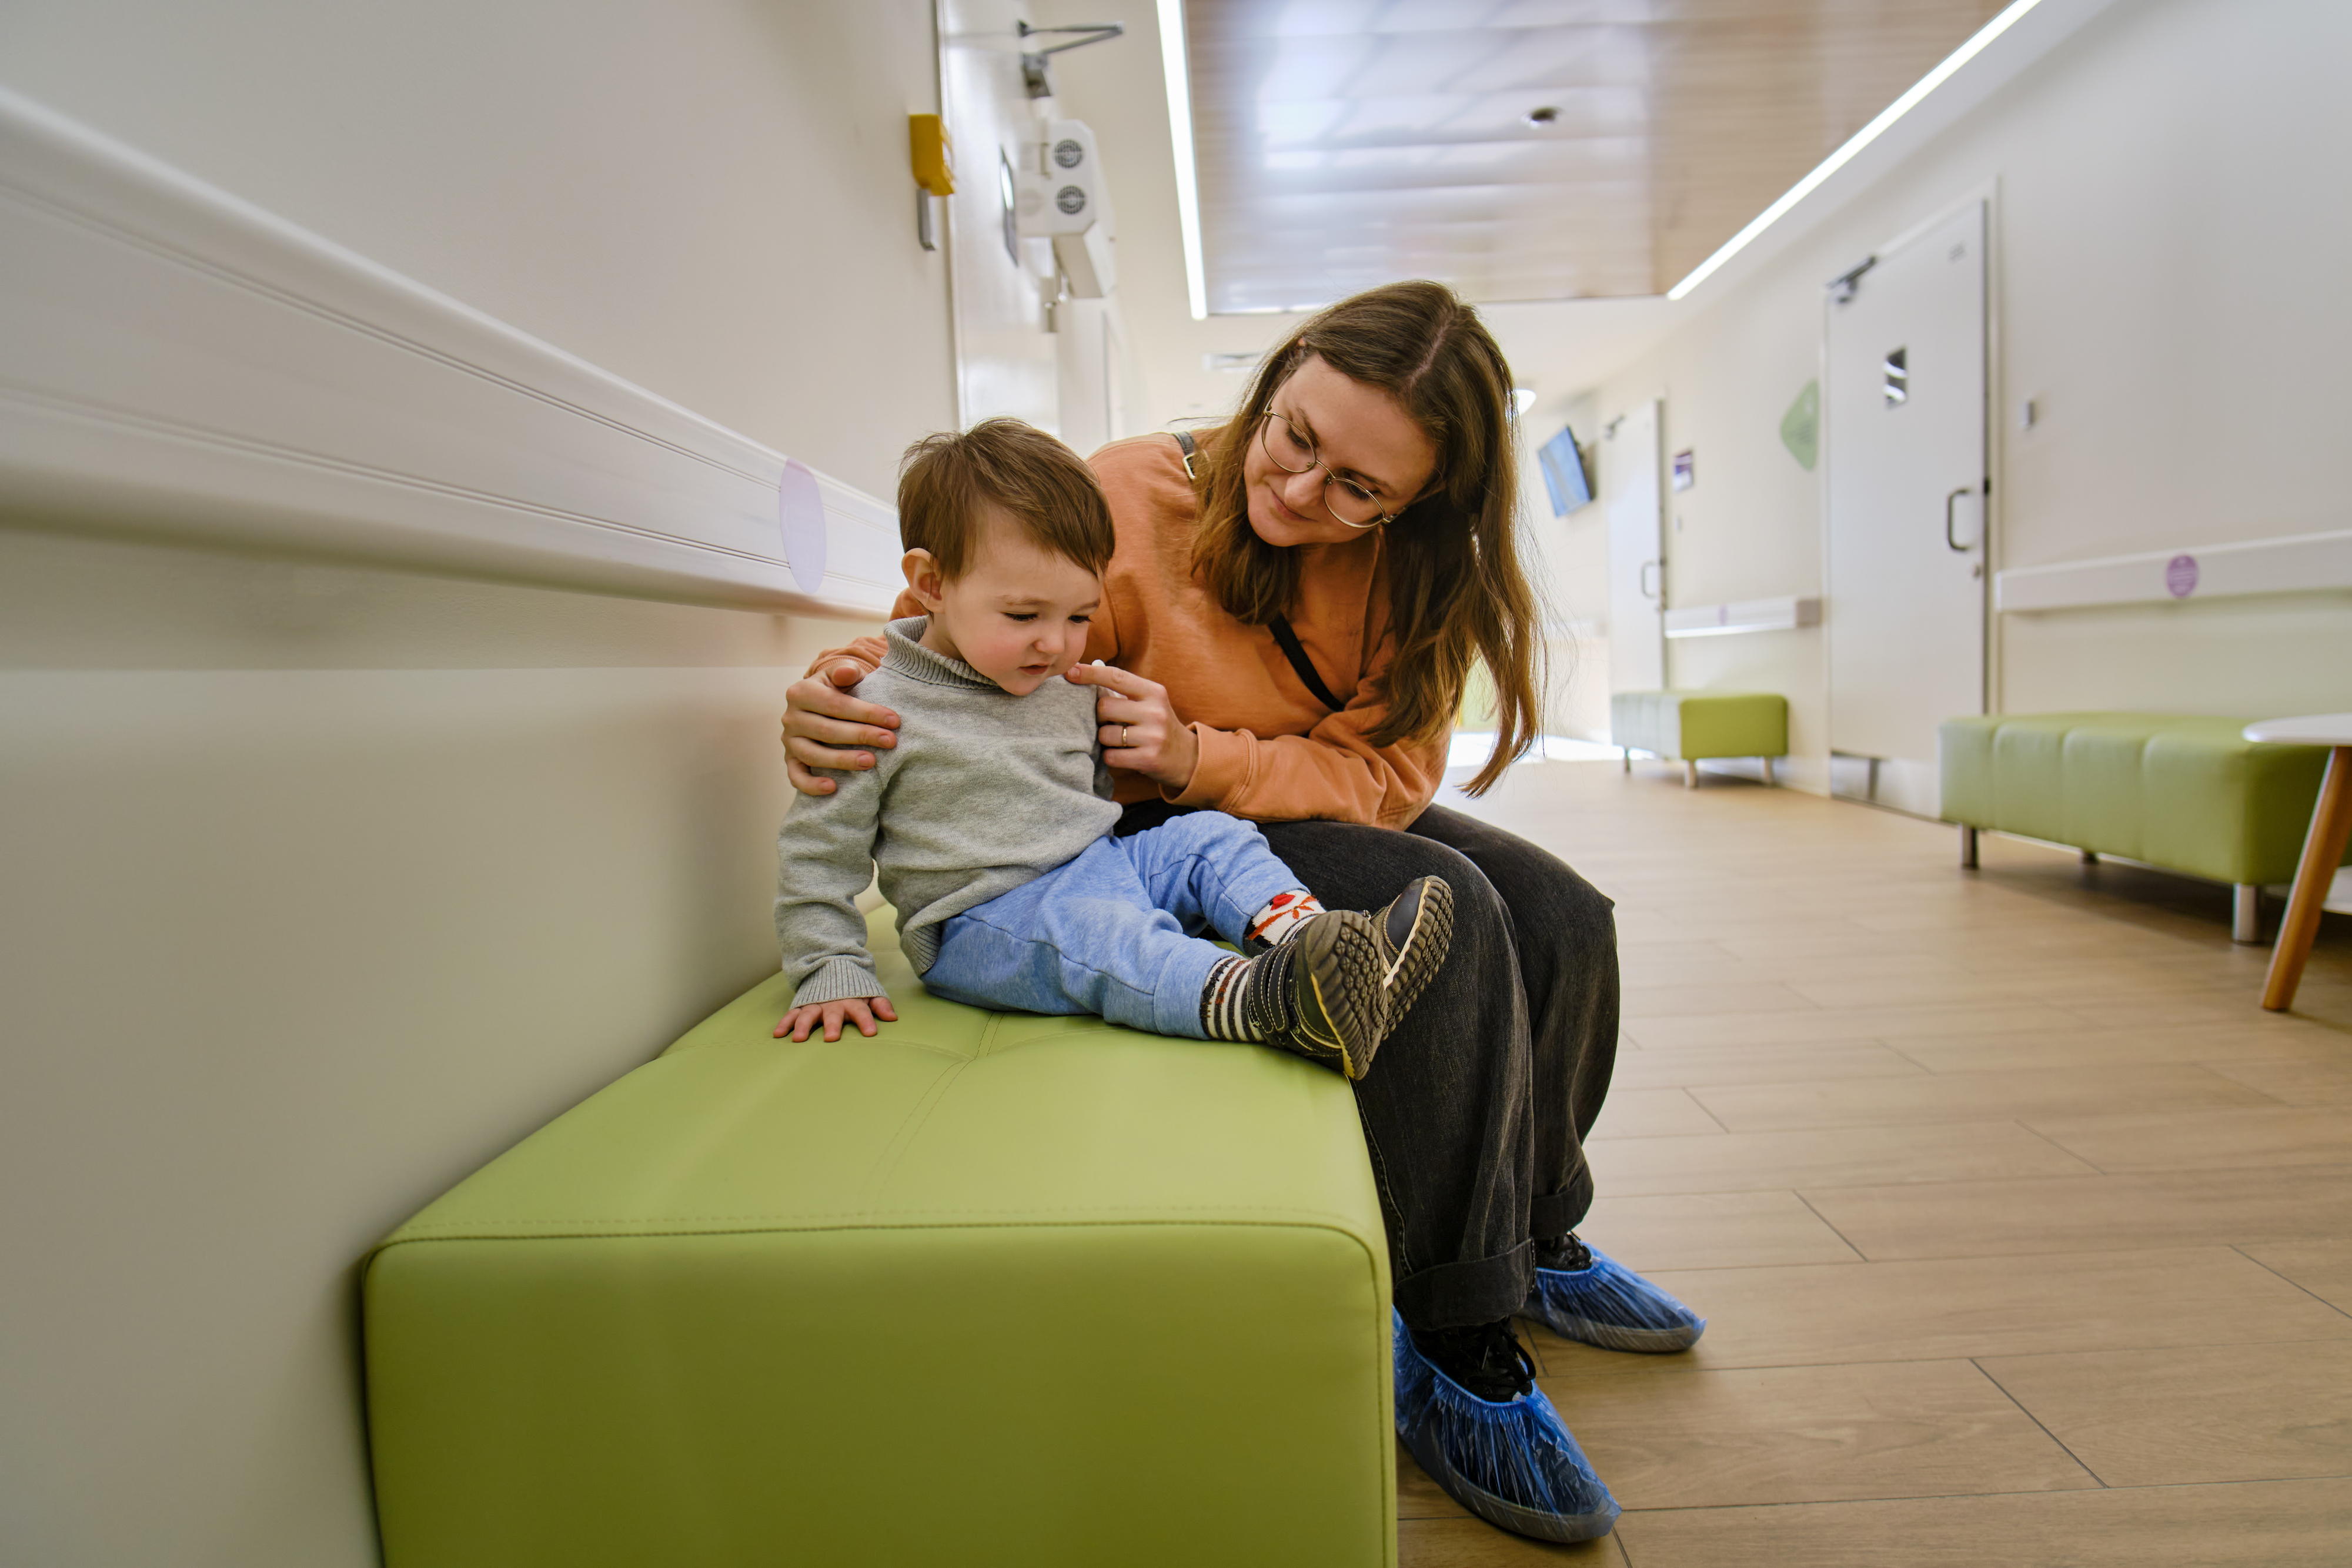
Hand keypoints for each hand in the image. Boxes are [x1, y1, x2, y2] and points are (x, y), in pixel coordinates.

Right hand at [773, 995, 898, 1041]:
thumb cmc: (852, 988)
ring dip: (803, 1026)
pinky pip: (791, 1014)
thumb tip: (892, 1018)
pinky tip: (778, 1034)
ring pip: (808, 1015)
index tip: (871, 1032)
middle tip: (832, 1038)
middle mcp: (832, 1004)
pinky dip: (784, 1023)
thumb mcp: (869, 993)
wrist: (831, 967)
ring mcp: (815, 1004)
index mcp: (851, 1001)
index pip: (861, 1011)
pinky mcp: (802, 1006)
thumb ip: (880, 1005)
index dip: (866, 1021)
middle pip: (833, 1014)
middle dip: (832, 1025)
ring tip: (798, 1039)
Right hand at [781, 637, 898, 795]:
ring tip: (871, 762)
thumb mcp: (840, 676)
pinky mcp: (790, 760)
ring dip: (842, 760)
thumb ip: (845, 671)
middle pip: (827, 730)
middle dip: (861, 735)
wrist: (818, 704)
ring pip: (813, 755)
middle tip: (890, 741)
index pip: (835, 704)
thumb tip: (849, 671)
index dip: (866, 713)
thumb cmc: (837, 690)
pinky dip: (811, 785)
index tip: (894, 720)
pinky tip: (833, 788)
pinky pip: (796, 776)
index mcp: (801, 692)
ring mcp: (789, 741)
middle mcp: (791, 717)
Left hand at [1066, 661, 1199, 789]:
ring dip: (1105, 739)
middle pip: (1104, 707)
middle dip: (1100, 717)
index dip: (1090, 673)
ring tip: (1121, 741)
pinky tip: (1124, 755)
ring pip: (1105, 734)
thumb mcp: (1147, 702)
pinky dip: (1111, 757)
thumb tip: (1081, 672)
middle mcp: (1155, 711)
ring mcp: (1153, 736)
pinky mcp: (1148, 758)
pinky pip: (1111, 757)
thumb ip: (1121, 690)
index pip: (1116, 676)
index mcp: (1153, 692)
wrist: (1186, 757)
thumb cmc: (1156, 724)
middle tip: (1112, 723)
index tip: (1070, 671)